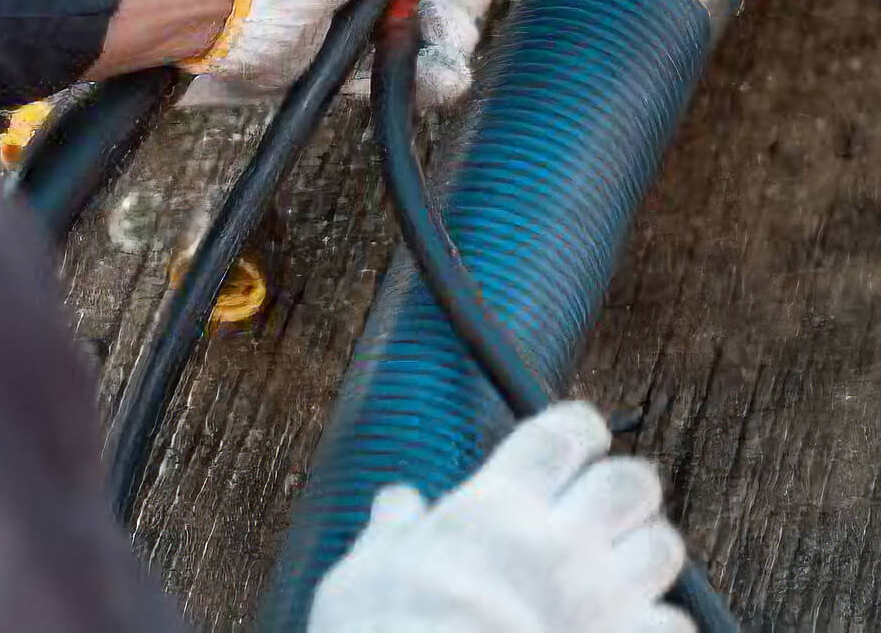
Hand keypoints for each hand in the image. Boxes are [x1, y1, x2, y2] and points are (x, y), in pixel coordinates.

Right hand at [308, 402, 694, 632]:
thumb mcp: (365, 576)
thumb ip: (391, 531)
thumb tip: (397, 504)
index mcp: (497, 509)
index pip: (562, 433)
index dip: (580, 427)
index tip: (581, 434)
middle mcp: (559, 545)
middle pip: (631, 481)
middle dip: (625, 485)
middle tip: (607, 500)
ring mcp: (600, 604)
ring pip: (664, 547)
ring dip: (648, 551)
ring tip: (624, 564)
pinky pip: (674, 625)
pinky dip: (659, 624)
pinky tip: (632, 628)